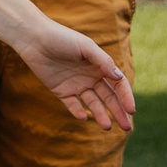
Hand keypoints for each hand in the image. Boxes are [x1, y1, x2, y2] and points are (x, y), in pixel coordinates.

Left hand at [11, 21, 135, 130]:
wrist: (35, 39)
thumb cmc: (62, 38)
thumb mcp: (85, 47)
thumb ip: (103, 61)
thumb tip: (119, 77)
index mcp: (100, 65)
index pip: (118, 84)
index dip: (126, 97)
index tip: (131, 110)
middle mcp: (91, 77)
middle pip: (109, 97)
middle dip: (118, 112)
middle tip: (127, 128)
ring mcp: (77, 85)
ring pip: (93, 104)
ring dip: (100, 115)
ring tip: (107, 127)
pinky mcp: (62, 91)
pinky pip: (72, 104)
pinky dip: (78, 112)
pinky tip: (83, 117)